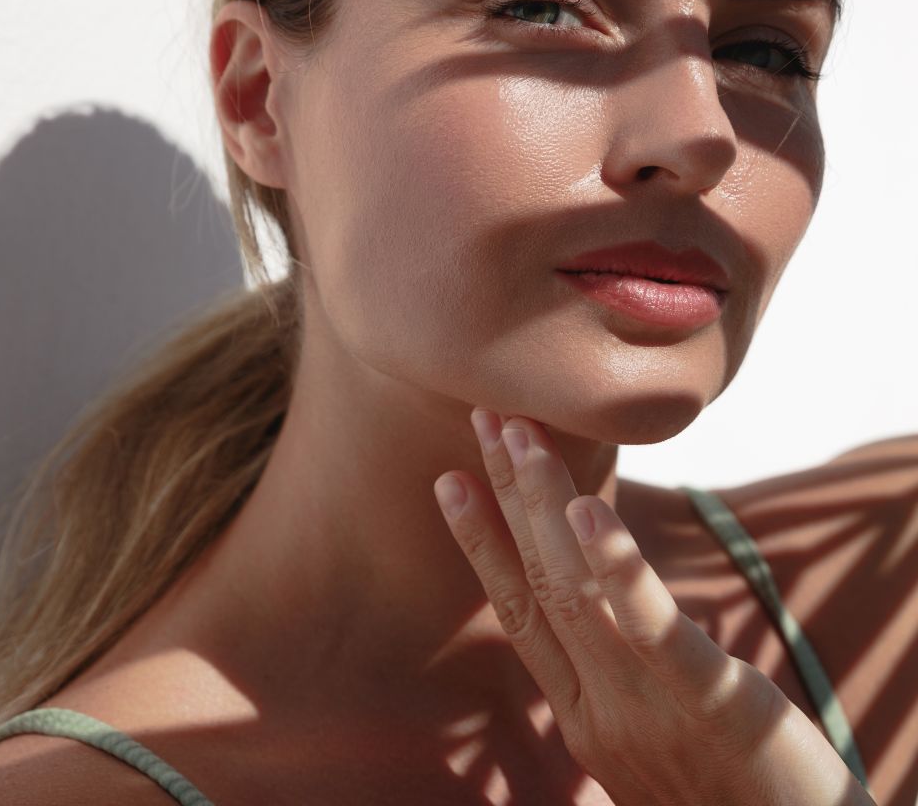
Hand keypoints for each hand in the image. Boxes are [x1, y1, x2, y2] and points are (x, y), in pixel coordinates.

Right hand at [433, 408, 875, 805]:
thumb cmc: (734, 795)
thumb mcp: (654, 732)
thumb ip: (618, 672)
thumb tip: (605, 601)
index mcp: (584, 713)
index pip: (518, 609)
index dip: (479, 541)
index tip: (450, 479)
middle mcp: (598, 710)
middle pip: (537, 580)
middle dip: (504, 493)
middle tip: (483, 417)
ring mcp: (647, 710)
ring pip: (576, 591)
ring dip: (543, 502)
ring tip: (521, 434)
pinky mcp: (713, 705)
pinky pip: (654, 631)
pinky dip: (616, 569)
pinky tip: (591, 513)